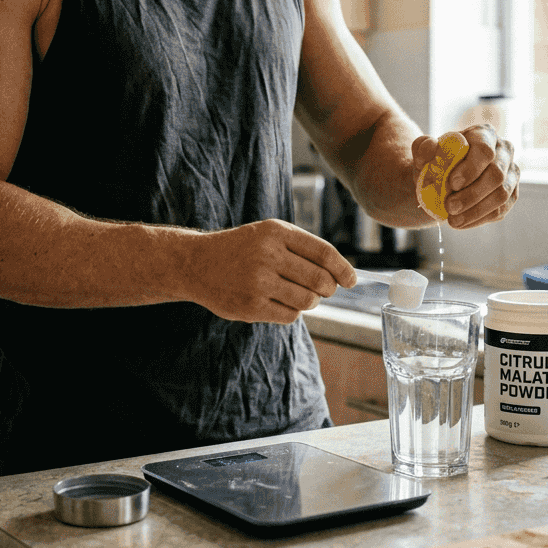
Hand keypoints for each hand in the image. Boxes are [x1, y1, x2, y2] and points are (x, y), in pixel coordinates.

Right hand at [186, 219, 356, 324]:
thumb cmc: (242, 249)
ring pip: (308, 301)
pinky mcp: (250, 306)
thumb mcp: (269, 234)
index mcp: (276, 232)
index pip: (324, 253)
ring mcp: (258, 282)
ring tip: (297, 294)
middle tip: (323, 289)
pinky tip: (278, 302)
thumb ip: (303, 249)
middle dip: (328, 288)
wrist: (197, 263)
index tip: (351, 280)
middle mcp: (267, 255)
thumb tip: (341, 276)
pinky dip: (292, 311)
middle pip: (320, 280)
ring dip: (310, 301)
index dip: (343, 269)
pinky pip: (290, 315)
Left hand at [411, 125, 518, 228]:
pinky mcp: (511, 195)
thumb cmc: (437, 162)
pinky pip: (500, 210)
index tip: (452, 184)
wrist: (443, 180)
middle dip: (472, 194)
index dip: (470, 169)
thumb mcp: (424, 153)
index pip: (484, 150)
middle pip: (497, 175)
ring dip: (476, 211)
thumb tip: (431, 146)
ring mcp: (511, 174)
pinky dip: (479, 219)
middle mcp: (504, 151)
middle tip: (449, 207)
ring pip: (501, 195)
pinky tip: (461, 222)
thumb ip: (423, 147)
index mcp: (484, 134)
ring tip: (453, 220)